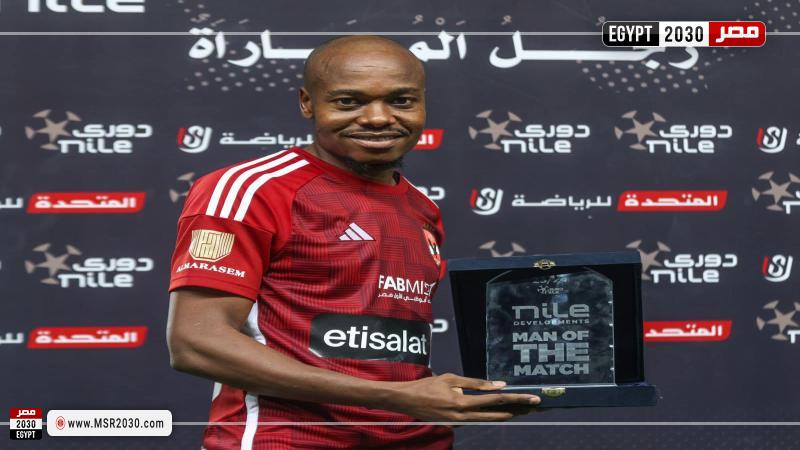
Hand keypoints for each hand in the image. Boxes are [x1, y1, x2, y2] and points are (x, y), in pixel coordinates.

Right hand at [384, 373, 539, 421]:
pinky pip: (476, 419)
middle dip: (517, 410)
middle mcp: (463, 416)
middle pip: (497, 414)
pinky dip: (490, 415)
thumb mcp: (452, 378)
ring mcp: (459, 423)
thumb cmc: (427, 386)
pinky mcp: (455, 424)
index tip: (532, 398)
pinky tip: (500, 411)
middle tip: (535, 407)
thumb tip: (498, 385)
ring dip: (506, 414)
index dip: (515, 398)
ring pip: (488, 420)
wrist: (406, 400)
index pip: (496, 400)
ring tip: (523, 409)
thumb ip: (476, 383)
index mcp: (463, 403)